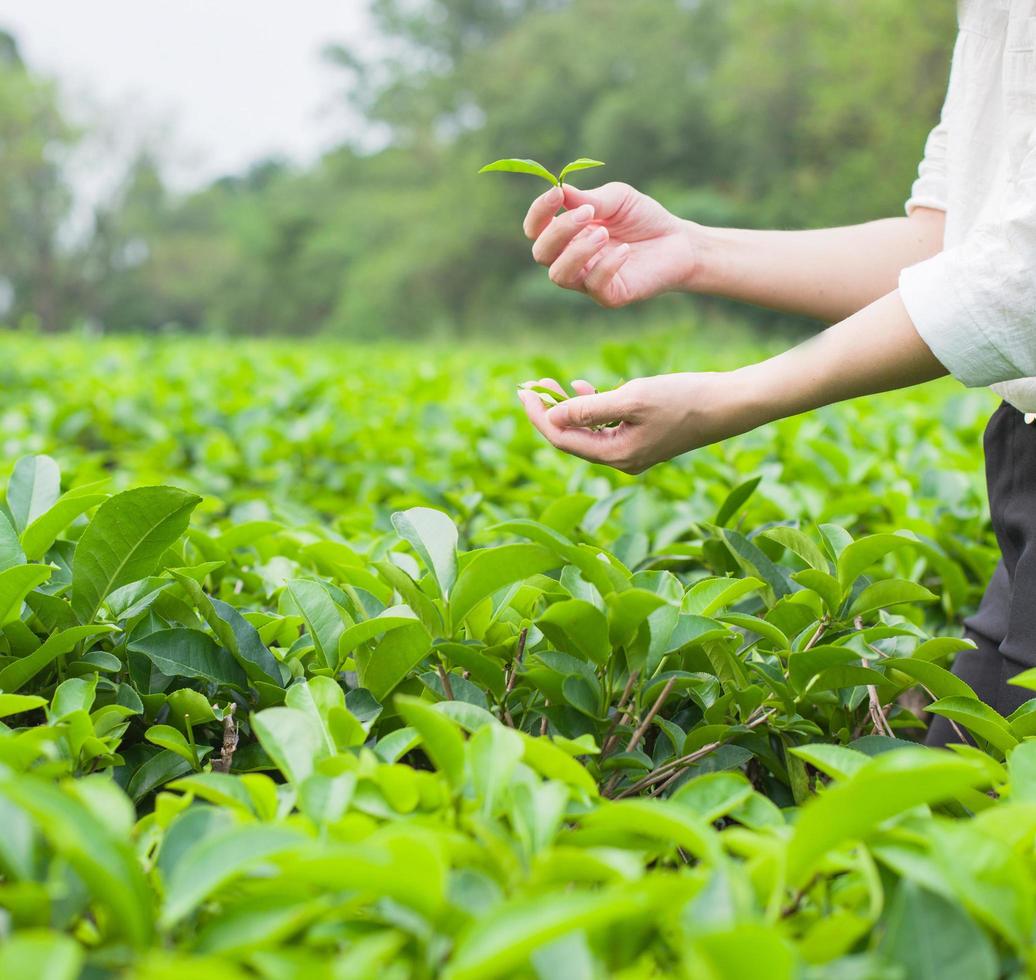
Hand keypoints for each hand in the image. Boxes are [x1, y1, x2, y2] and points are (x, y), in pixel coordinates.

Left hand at [517, 374, 761, 473]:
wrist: (729, 404)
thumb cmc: (683, 398)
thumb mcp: (631, 399)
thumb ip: (588, 409)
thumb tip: (551, 416)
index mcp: (616, 456)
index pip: (562, 440)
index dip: (540, 416)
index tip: (523, 391)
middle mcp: (622, 460)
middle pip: (571, 438)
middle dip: (549, 412)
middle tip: (532, 385)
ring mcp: (634, 451)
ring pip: (588, 431)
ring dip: (569, 408)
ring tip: (552, 384)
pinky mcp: (645, 438)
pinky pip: (607, 427)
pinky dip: (593, 408)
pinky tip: (585, 388)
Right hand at [523, 182, 699, 307]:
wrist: (679, 242)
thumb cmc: (643, 219)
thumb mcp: (618, 199)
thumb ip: (591, 198)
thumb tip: (560, 189)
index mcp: (567, 234)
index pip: (536, 228)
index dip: (539, 212)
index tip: (556, 193)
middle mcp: (571, 259)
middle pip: (542, 253)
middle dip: (558, 231)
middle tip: (587, 214)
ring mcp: (587, 280)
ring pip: (559, 275)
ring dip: (577, 252)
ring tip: (604, 234)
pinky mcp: (609, 295)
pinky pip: (595, 286)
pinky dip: (607, 266)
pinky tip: (625, 251)